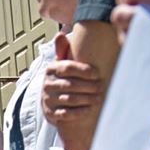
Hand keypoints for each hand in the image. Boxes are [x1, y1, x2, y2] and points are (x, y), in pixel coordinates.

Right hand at [42, 34, 105, 149]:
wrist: (52, 103)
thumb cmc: (62, 80)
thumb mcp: (61, 64)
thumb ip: (63, 50)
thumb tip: (60, 34)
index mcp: (50, 69)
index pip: (68, 67)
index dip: (84, 70)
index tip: (97, 74)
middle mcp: (47, 85)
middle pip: (71, 85)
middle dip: (89, 86)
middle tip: (102, 87)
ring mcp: (48, 100)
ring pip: (70, 99)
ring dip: (87, 99)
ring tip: (99, 98)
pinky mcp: (50, 114)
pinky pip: (66, 114)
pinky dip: (79, 112)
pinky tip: (90, 110)